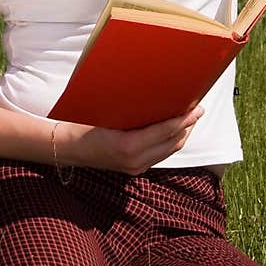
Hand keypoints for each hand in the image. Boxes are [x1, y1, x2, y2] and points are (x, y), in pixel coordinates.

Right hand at [61, 107, 204, 175]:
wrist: (67, 148)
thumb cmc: (84, 124)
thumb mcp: (108, 114)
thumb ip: (133, 110)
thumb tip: (158, 95)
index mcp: (128, 145)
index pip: (166, 130)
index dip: (184, 118)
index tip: (196, 107)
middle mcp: (135, 160)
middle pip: (173, 142)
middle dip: (189, 126)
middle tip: (198, 109)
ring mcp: (136, 167)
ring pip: (170, 151)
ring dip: (183, 134)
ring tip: (191, 119)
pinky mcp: (135, 170)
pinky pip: (161, 155)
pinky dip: (171, 142)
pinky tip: (174, 131)